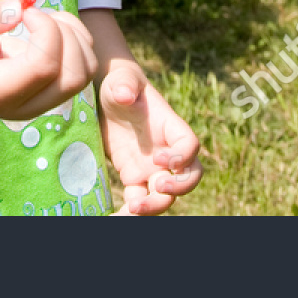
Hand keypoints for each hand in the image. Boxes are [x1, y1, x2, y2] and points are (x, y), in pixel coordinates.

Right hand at [0, 1, 98, 121]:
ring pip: (86, 70)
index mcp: (1, 94)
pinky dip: (78, 39)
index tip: (25, 12)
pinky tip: (51, 29)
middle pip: (74, 74)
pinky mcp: (58, 90)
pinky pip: (87, 65)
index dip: (45, 30)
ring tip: (44, 21)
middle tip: (35, 17)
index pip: (44, 66)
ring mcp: (47, 102)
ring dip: (74, 35)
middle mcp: (30, 105)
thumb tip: (18, 9)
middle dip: (64, 34)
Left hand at [98, 60, 202, 214]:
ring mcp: (151, 167)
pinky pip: (140, 200)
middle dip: (178, 187)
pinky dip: (132, 212)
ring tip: (133, 209)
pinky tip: (117, 217)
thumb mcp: (121, 80)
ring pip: (166, 196)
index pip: (190, 145)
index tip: (160, 157)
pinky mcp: (134, 177)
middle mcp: (166, 151)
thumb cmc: (121, 84)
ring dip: (155, 206)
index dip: (182, 156)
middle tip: (156, 185)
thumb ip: (125, 84)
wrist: (108, 99)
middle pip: (188, 177)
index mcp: (170, 127)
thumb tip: (125, 94)